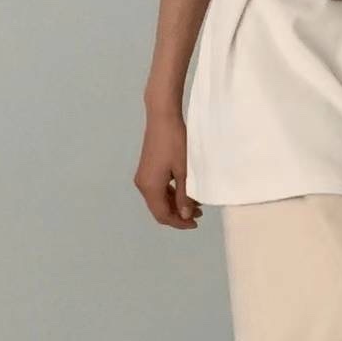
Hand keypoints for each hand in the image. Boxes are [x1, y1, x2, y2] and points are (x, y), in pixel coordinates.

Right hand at [134, 112, 202, 229]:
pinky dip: (170, 194)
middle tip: (198, 215)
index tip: (195, 223)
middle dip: (178, 215)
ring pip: (159, 200)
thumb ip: (184, 196)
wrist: (162, 117)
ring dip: (175, 204)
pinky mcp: (147, 170)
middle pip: (159, 210)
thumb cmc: (175, 142)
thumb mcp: (184, 172)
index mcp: (150, 187)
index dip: (179, 223)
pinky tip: (184, 191)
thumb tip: (186, 215)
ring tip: (195, 204)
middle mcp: (143, 184)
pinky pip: (157, 189)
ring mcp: (143, 177)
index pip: (163, 215)